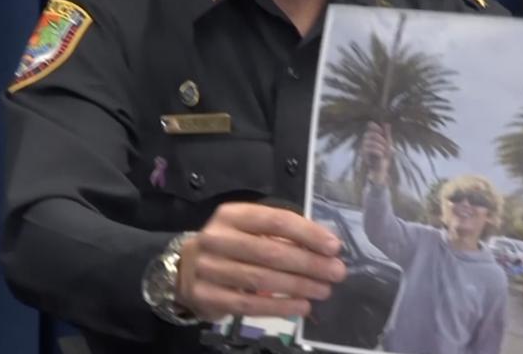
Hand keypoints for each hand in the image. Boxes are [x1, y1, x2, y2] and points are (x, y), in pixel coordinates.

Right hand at [176, 203, 346, 320]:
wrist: (187, 269)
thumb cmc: (231, 246)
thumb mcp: (250, 230)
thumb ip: (283, 234)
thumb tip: (326, 247)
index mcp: (232, 215)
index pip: (275, 220)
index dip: (308, 233)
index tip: (333, 247)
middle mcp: (216, 238)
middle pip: (271, 252)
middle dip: (309, 263)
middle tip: (335, 272)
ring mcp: (208, 268)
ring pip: (261, 279)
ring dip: (298, 286)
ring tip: (323, 290)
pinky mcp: (206, 295)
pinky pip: (248, 305)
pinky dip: (279, 307)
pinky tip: (301, 306)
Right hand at [363, 121, 391, 184]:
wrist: (382, 170)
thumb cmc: (385, 157)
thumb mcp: (388, 144)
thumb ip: (387, 134)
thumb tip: (387, 123)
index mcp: (372, 136)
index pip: (370, 125)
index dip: (376, 126)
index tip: (382, 132)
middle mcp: (366, 140)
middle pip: (369, 133)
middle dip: (379, 138)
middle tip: (386, 144)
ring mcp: (363, 147)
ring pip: (368, 140)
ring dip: (379, 145)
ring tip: (384, 150)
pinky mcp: (363, 154)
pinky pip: (369, 148)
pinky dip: (377, 150)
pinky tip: (381, 154)